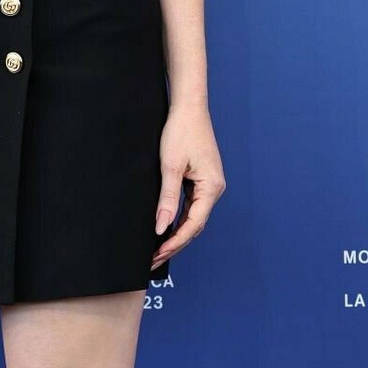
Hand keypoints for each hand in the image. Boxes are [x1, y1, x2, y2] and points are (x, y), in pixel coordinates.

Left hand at [151, 103, 225, 273]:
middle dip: (174, 243)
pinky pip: (191, 205)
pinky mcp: (201, 179)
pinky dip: (178, 219)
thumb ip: (167, 199)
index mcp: (211, 187)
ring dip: (176, 233)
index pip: (194, 224)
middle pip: (194, 225)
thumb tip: (161, 227)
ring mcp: (208, 185)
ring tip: (156, 249)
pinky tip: (164, 229)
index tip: (158, 254)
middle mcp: (214, 189)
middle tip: (153, 259)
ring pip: (192, 217)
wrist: (188, 107)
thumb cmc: (180, 132)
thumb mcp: (170, 167)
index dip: (175, 241)